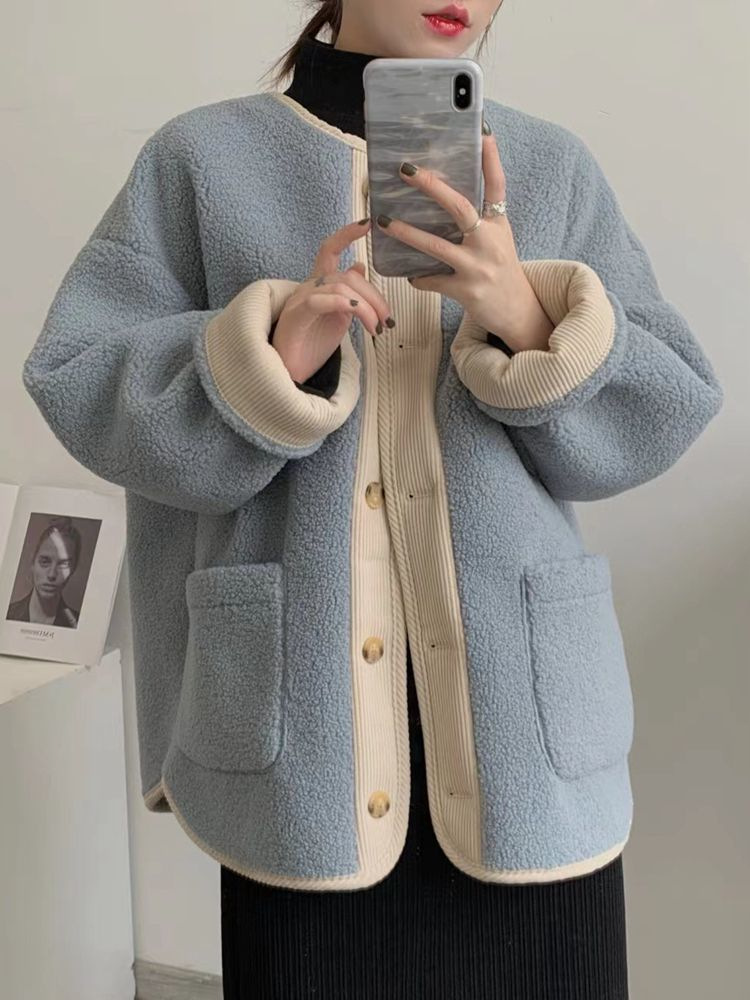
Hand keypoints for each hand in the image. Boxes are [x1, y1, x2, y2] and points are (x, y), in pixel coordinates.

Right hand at [272, 220, 394, 383]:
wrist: (291, 374)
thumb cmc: (311, 347)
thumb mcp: (338, 317)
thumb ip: (349, 294)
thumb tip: (360, 266)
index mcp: (319, 285)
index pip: (330, 249)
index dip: (347, 234)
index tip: (368, 224)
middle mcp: (308, 287)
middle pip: (347, 275)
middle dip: (374, 295)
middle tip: (387, 318)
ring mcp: (300, 300)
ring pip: (340, 286)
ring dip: (366, 306)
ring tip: (376, 327)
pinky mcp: (296, 316)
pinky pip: (321, 301)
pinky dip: (345, 304)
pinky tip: (360, 316)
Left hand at [375, 132, 554, 351]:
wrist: (517, 311)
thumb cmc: (501, 270)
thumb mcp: (498, 239)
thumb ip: (479, 219)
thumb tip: (445, 194)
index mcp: (499, 224)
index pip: (496, 185)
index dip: (491, 158)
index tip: (483, 130)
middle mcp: (490, 242)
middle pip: (459, 207)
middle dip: (431, 186)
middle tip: (405, 170)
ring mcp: (478, 267)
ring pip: (436, 246)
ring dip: (406, 233)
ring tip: (383, 221)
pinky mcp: (466, 291)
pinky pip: (432, 280)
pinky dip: (418, 277)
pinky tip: (410, 274)